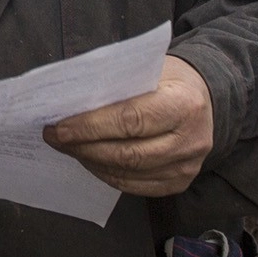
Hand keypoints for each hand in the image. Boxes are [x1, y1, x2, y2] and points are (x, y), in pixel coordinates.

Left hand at [43, 56, 214, 195]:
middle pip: (128, 153)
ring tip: (67, 147)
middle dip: (83, 146)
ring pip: (129, 173)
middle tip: (54, 137)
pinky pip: (136, 186)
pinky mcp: (180, 182)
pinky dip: (107, 174)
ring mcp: (188, 165)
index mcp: (183, 104)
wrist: (202, 98)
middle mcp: (191, 139)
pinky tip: (89, 160)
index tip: (59, 126)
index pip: (130, 120)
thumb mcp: (146, 70)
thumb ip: (114, 86)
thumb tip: (67, 104)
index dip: (90, 126)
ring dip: (90, 161)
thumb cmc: (166, 79)